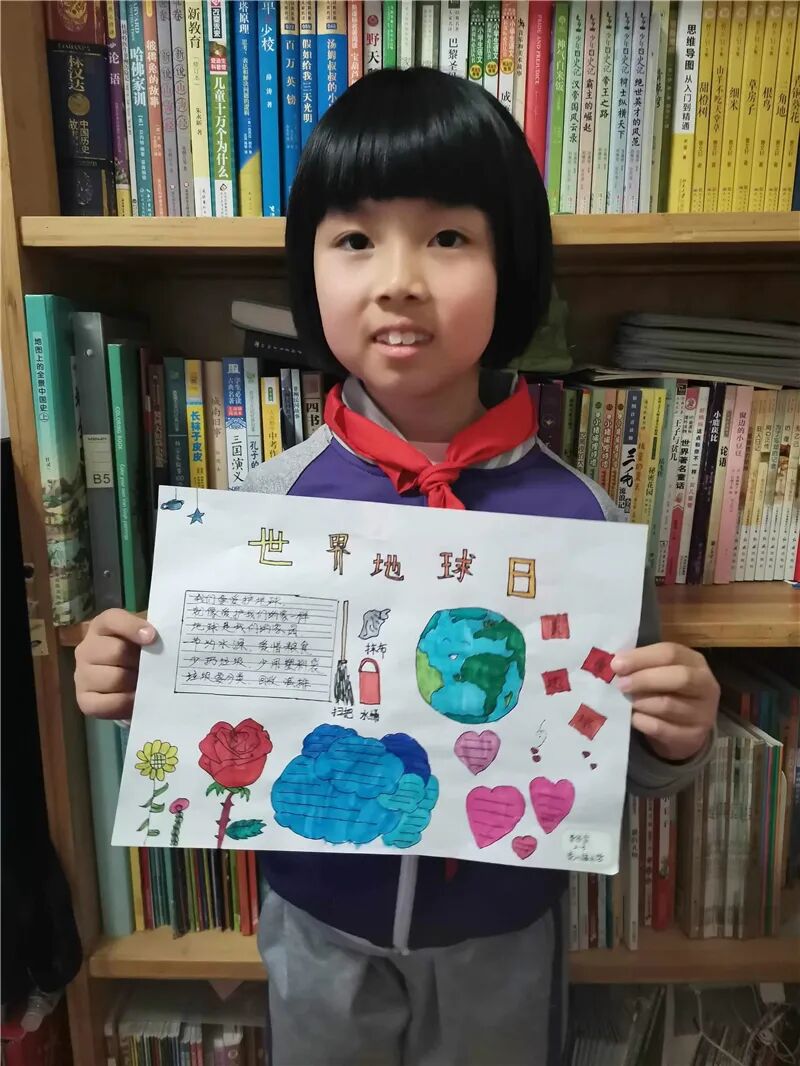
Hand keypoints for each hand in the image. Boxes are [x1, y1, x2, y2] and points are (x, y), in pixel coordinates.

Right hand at [74, 609, 156, 719]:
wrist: (130, 682)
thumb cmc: (141, 652)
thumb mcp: (147, 636)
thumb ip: (153, 632)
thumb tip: (163, 637)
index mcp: (102, 626)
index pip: (113, 620)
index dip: (132, 627)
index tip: (152, 637)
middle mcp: (86, 648)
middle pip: (117, 651)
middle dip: (139, 661)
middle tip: (152, 666)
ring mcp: (81, 675)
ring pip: (115, 678)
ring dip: (135, 682)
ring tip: (145, 682)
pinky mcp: (84, 700)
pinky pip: (107, 704)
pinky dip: (126, 702)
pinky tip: (136, 698)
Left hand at [610, 643, 718, 761]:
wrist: (684, 730)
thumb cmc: (667, 692)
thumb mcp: (660, 672)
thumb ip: (643, 664)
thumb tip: (617, 663)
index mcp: (695, 662)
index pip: (670, 653)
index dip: (641, 657)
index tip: (616, 664)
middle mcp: (706, 685)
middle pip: (679, 677)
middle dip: (644, 679)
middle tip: (621, 684)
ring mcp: (703, 713)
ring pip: (668, 704)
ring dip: (642, 702)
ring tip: (628, 701)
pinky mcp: (693, 736)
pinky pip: (662, 728)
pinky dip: (643, 722)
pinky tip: (634, 718)